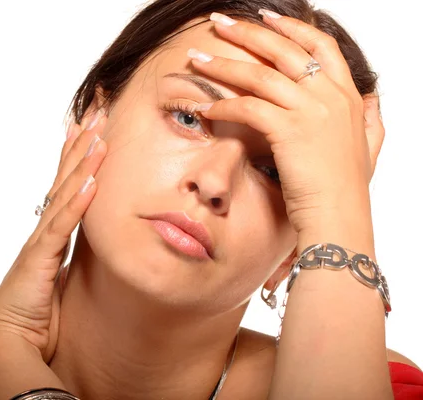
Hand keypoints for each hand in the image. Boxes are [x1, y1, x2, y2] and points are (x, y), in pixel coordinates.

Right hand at [0, 110, 106, 361]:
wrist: (8, 340)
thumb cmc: (33, 314)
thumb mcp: (59, 278)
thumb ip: (69, 257)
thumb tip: (88, 249)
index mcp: (50, 234)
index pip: (67, 187)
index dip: (78, 157)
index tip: (91, 130)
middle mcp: (44, 230)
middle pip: (64, 178)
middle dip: (81, 145)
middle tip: (97, 113)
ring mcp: (40, 242)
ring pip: (63, 194)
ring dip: (82, 163)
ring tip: (98, 134)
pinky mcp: (39, 259)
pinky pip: (61, 227)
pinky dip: (77, 203)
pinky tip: (91, 181)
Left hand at [189, 12, 384, 236]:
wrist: (340, 217)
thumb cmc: (347, 188)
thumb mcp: (369, 146)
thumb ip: (370, 119)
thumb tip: (371, 99)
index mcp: (347, 95)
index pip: (319, 45)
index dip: (291, 27)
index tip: (264, 16)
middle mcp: (330, 96)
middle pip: (283, 50)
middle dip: (247, 32)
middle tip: (219, 22)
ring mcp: (311, 111)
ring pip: (259, 74)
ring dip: (222, 64)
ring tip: (196, 60)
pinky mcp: (289, 130)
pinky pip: (247, 108)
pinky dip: (223, 107)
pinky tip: (204, 109)